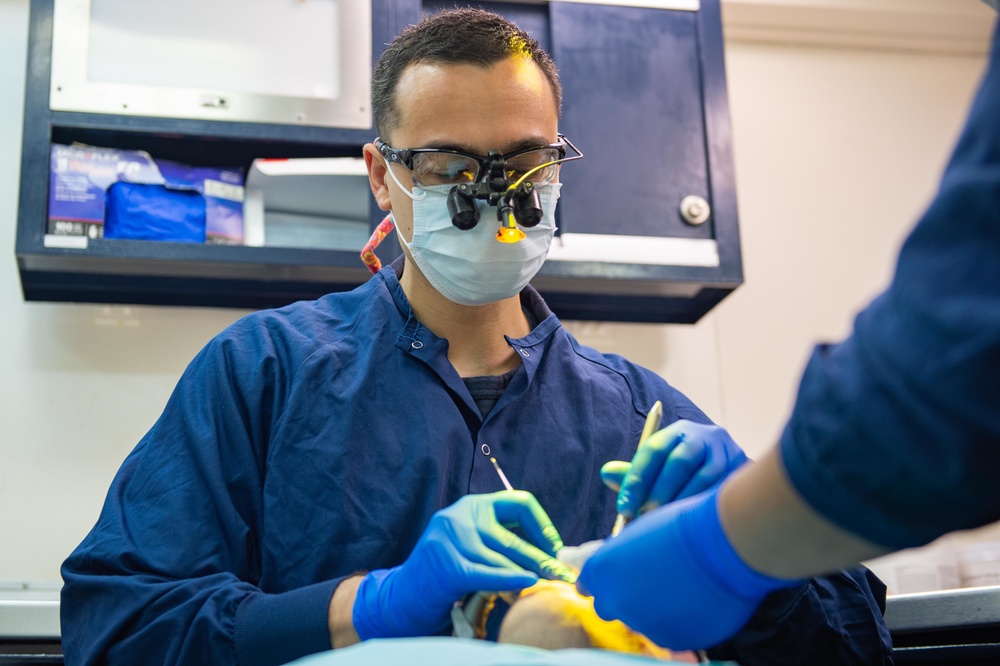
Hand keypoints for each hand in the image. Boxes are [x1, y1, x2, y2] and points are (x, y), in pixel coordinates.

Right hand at [352, 491, 575, 638]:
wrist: (404, 595)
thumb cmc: (448, 571)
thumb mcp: (472, 543)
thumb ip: (501, 539)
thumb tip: (549, 552)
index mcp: (472, 505)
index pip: (518, 502)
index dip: (542, 524)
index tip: (554, 547)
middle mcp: (460, 515)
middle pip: (513, 536)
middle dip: (542, 557)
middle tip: (563, 572)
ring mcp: (450, 539)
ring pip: (502, 558)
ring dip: (531, 572)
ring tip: (550, 583)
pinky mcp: (446, 565)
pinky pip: (488, 573)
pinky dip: (511, 578)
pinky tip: (529, 582)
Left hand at [577, 486, 798, 649]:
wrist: (724, 544)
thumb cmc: (682, 527)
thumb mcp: (640, 532)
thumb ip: (620, 555)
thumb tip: (616, 565)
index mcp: (602, 570)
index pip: (587, 584)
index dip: (598, 581)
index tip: (605, 580)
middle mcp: (616, 601)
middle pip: (609, 607)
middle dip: (622, 597)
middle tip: (644, 584)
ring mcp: (644, 624)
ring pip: (641, 620)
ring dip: (652, 608)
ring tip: (678, 586)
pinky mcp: (673, 639)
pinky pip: (669, 631)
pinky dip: (677, 619)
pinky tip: (693, 599)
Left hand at [602, 420, 748, 518]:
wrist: (736, 476)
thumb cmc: (686, 473)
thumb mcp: (661, 467)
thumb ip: (636, 473)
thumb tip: (607, 474)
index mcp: (679, 432)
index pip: (653, 450)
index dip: (636, 479)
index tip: (624, 507)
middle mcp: (705, 437)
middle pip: (679, 462)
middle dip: (659, 492)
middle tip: (644, 517)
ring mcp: (728, 454)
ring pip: (702, 479)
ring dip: (681, 503)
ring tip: (665, 525)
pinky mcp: (743, 474)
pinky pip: (720, 493)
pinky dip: (701, 509)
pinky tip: (689, 526)